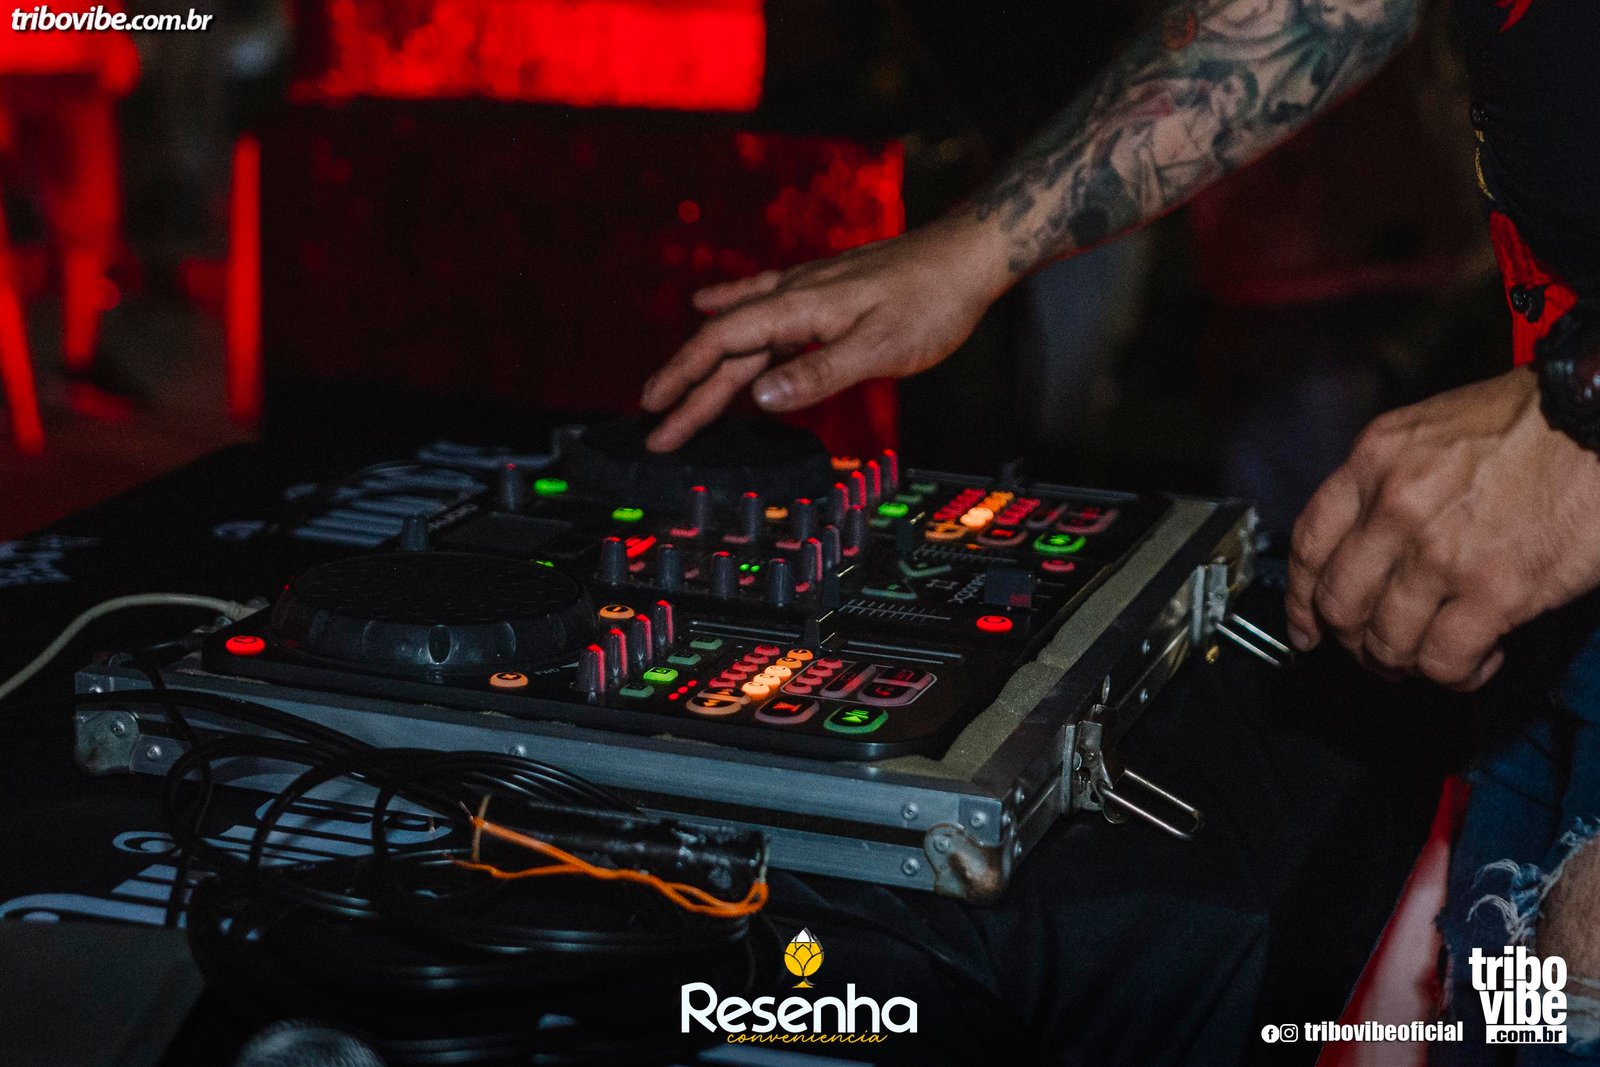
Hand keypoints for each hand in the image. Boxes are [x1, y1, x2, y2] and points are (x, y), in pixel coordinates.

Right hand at [639, 212, 1012, 451]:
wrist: (967, 254)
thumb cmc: (932, 301)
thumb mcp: (880, 348)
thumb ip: (819, 373)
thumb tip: (761, 398)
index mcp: (799, 309)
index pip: (723, 346)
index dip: (685, 382)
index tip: (655, 414)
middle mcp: (793, 296)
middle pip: (726, 346)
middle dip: (687, 387)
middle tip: (656, 427)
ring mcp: (806, 292)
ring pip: (741, 331)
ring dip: (706, 364)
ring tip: (674, 392)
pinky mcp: (822, 294)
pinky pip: (761, 309)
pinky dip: (730, 318)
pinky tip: (710, 306)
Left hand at [1286, 367, 1599, 689]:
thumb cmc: (1529, 424)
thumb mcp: (1430, 430)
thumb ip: (1385, 481)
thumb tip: (1365, 547)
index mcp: (1373, 461)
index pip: (1308, 546)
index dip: (1301, 600)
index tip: (1307, 627)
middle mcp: (1394, 507)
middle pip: (1339, 604)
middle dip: (1354, 641)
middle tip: (1381, 650)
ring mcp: (1440, 553)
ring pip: (1386, 642)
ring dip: (1404, 662)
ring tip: (1434, 654)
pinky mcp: (1495, 591)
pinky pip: (1444, 660)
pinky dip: (1456, 673)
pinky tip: (1480, 657)